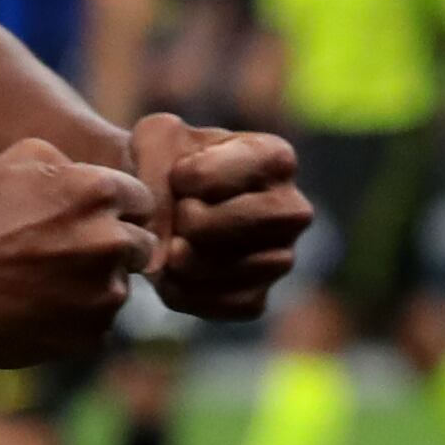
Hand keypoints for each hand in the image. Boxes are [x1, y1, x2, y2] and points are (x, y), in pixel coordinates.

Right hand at [0, 139, 152, 362]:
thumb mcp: (22, 159)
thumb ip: (77, 166)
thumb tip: (103, 181)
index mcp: (101, 192)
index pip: (142, 202)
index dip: (117, 210)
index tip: (87, 219)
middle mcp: (111, 243)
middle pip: (140, 247)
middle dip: (113, 248)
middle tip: (65, 253)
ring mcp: (102, 295)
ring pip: (119, 288)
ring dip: (94, 286)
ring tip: (42, 282)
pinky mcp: (87, 338)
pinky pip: (98, 325)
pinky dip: (76, 320)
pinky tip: (38, 307)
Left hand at [132, 113, 310, 321]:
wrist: (166, 203)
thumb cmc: (168, 161)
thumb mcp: (153, 139)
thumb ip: (151, 173)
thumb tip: (166, 256)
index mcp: (275, 157)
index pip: (204, 177)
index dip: (175, 179)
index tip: (178, 176)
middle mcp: (293, 209)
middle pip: (230, 224)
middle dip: (188, 221)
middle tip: (180, 215)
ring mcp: (282, 258)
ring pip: (225, 268)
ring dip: (181, 258)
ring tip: (174, 242)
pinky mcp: (258, 299)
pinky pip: (219, 305)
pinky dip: (184, 292)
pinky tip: (175, 273)